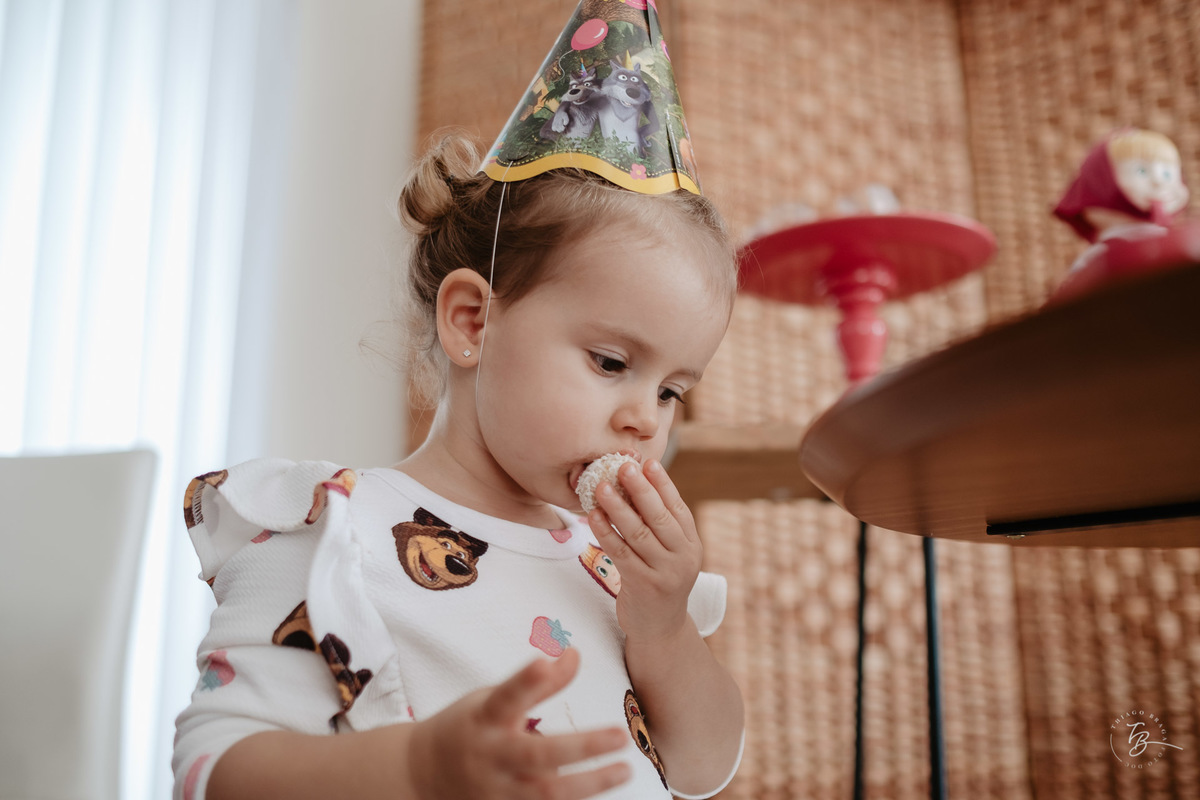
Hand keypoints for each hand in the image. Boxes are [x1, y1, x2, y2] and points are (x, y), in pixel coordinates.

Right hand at [407, 648, 630, 799]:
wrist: (421, 774)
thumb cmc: (468, 727)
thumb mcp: (492, 699)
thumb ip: (536, 683)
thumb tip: (573, 653)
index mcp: (485, 719)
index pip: (506, 697)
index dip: (526, 681)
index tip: (544, 662)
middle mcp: (491, 756)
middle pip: (537, 754)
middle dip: (581, 747)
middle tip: (620, 735)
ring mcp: (497, 790)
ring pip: (546, 793)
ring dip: (589, 784)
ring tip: (625, 770)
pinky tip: (601, 793)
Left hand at [586, 459, 701, 644]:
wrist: (660, 629)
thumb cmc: (659, 582)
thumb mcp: (669, 555)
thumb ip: (660, 527)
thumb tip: (637, 484)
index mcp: (691, 545)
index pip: (677, 508)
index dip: (663, 484)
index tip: (648, 462)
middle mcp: (683, 557)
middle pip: (659, 517)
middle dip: (640, 489)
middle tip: (623, 467)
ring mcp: (665, 573)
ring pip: (638, 533)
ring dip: (617, 507)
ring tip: (601, 487)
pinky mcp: (643, 586)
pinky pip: (621, 552)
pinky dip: (606, 532)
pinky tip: (593, 516)